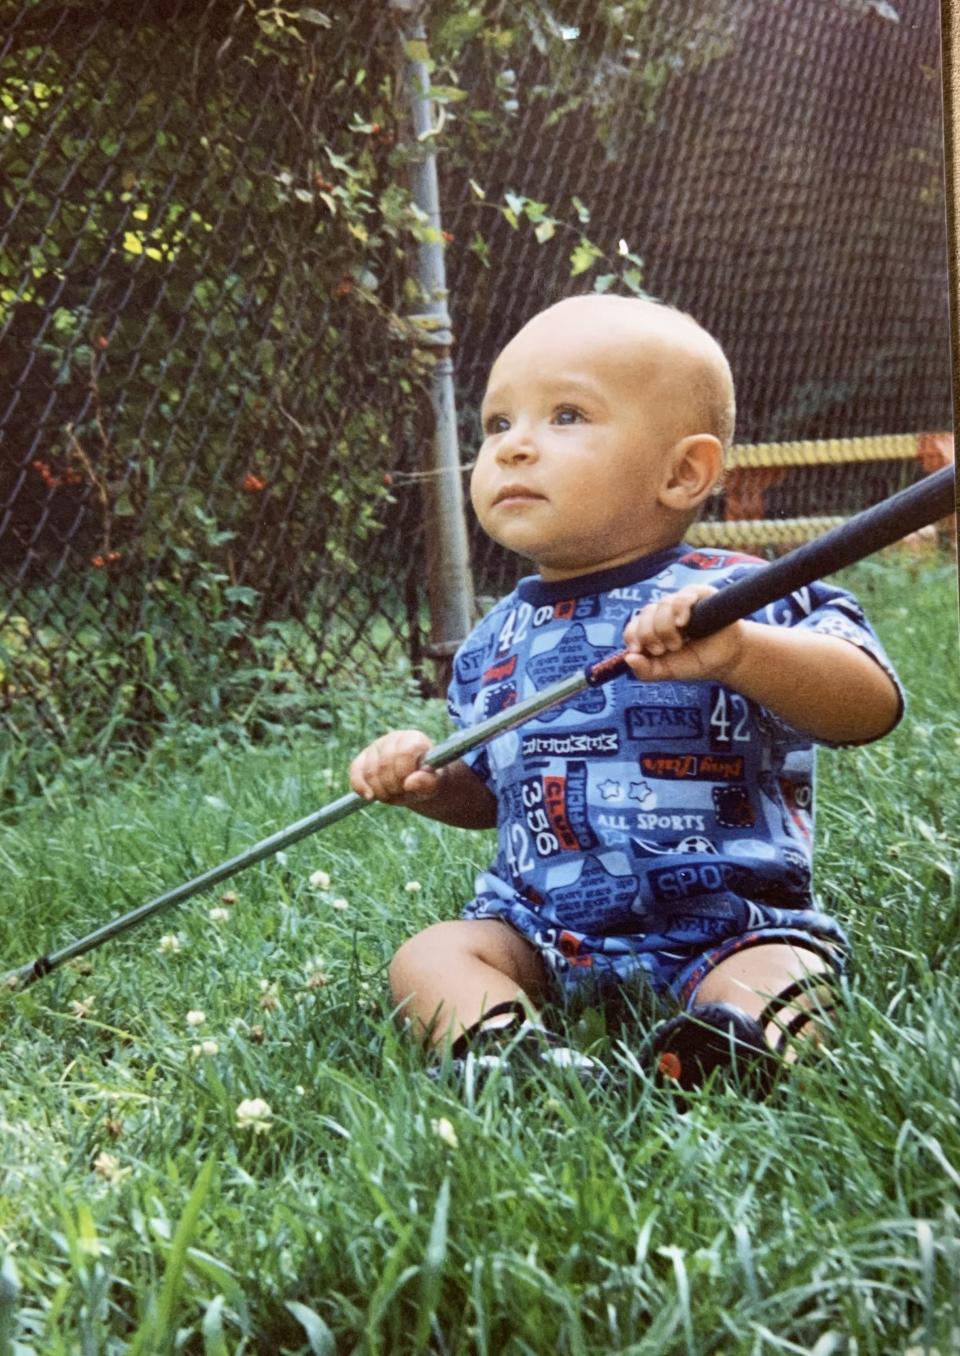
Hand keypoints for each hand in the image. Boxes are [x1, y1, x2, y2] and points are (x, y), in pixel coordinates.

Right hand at [349, 729, 440, 804]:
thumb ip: (427, 783)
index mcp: (414, 739)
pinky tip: (370, 797)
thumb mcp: (433, 784)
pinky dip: (361, 787)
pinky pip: (356, 772)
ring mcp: (376, 747)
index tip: (410, 785)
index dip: (405, 772)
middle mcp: (393, 738)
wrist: (415, 783)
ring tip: (394, 795)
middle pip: (385, 764)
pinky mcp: (362, 758)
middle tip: (402, 794)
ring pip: (370, 772)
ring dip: (381, 791)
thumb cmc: (427, 781)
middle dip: (393, 786)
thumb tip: (410, 783)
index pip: (404, 752)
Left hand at [622, 585, 745, 682]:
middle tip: (666, 649)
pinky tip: (683, 622)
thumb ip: (646, 671)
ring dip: (666, 628)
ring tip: (679, 643)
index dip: (632, 636)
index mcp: (652, 629)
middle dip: (650, 635)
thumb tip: (628, 658)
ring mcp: (680, 602)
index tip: (638, 649)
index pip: (632, 625)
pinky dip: (679, 609)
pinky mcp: (699, 595)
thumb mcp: (668, 672)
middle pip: (645, 614)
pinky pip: (683, 596)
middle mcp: (663, 613)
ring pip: (662, 605)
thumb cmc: (696, 662)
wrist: (726, 660)